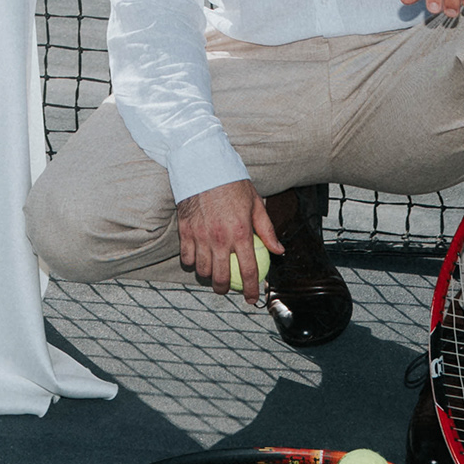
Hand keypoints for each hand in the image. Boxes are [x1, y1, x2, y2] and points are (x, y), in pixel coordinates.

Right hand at [175, 179, 279, 299]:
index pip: (249, 270)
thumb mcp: (255, 203)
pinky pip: (186, 258)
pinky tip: (197, 259)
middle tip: (229, 289)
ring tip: (213, 273)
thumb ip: (267, 230)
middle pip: (222, 278)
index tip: (252, 298)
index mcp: (241, 232)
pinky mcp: (185, 231)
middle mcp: (220, 238)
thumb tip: (278, 251)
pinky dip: (191, 263)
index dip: (252, 289)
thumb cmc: (232, 183)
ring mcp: (200, 236)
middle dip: (226, 290)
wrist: (203, 165)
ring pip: (203, 271)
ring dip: (209, 277)